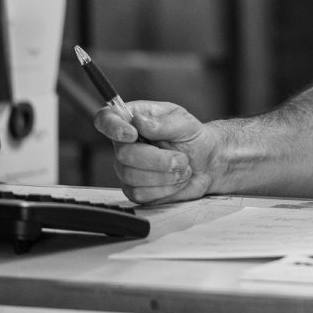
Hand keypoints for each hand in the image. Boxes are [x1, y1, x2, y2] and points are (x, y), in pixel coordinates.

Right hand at [93, 100, 217, 204]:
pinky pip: (140, 193)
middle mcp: (125, 144)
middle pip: (123, 154)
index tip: (132, 135)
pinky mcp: (134, 189)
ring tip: (183, 167)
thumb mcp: (186, 123)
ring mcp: (127, 168)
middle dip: (157, 159)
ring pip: (131, 176)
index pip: (106, 119)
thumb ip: (164, 122)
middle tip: (181, 158)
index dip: (113, 127)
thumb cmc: (193, 138)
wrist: (207, 163)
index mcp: (134, 119)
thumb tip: (139, 122)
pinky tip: (176, 180)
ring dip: (164, 174)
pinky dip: (164, 188)